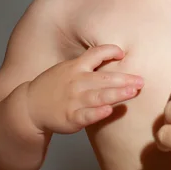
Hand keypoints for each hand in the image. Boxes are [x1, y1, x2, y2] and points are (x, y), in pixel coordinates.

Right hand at [27, 45, 142, 134]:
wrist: (29, 107)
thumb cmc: (55, 86)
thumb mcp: (69, 68)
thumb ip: (89, 63)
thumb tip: (117, 55)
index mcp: (76, 67)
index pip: (95, 54)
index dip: (110, 51)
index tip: (123, 54)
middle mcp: (76, 82)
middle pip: (104, 78)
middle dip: (124, 79)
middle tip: (141, 81)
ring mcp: (73, 100)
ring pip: (99, 96)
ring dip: (117, 94)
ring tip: (132, 92)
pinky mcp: (71, 118)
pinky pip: (86, 115)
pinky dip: (97, 113)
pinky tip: (108, 111)